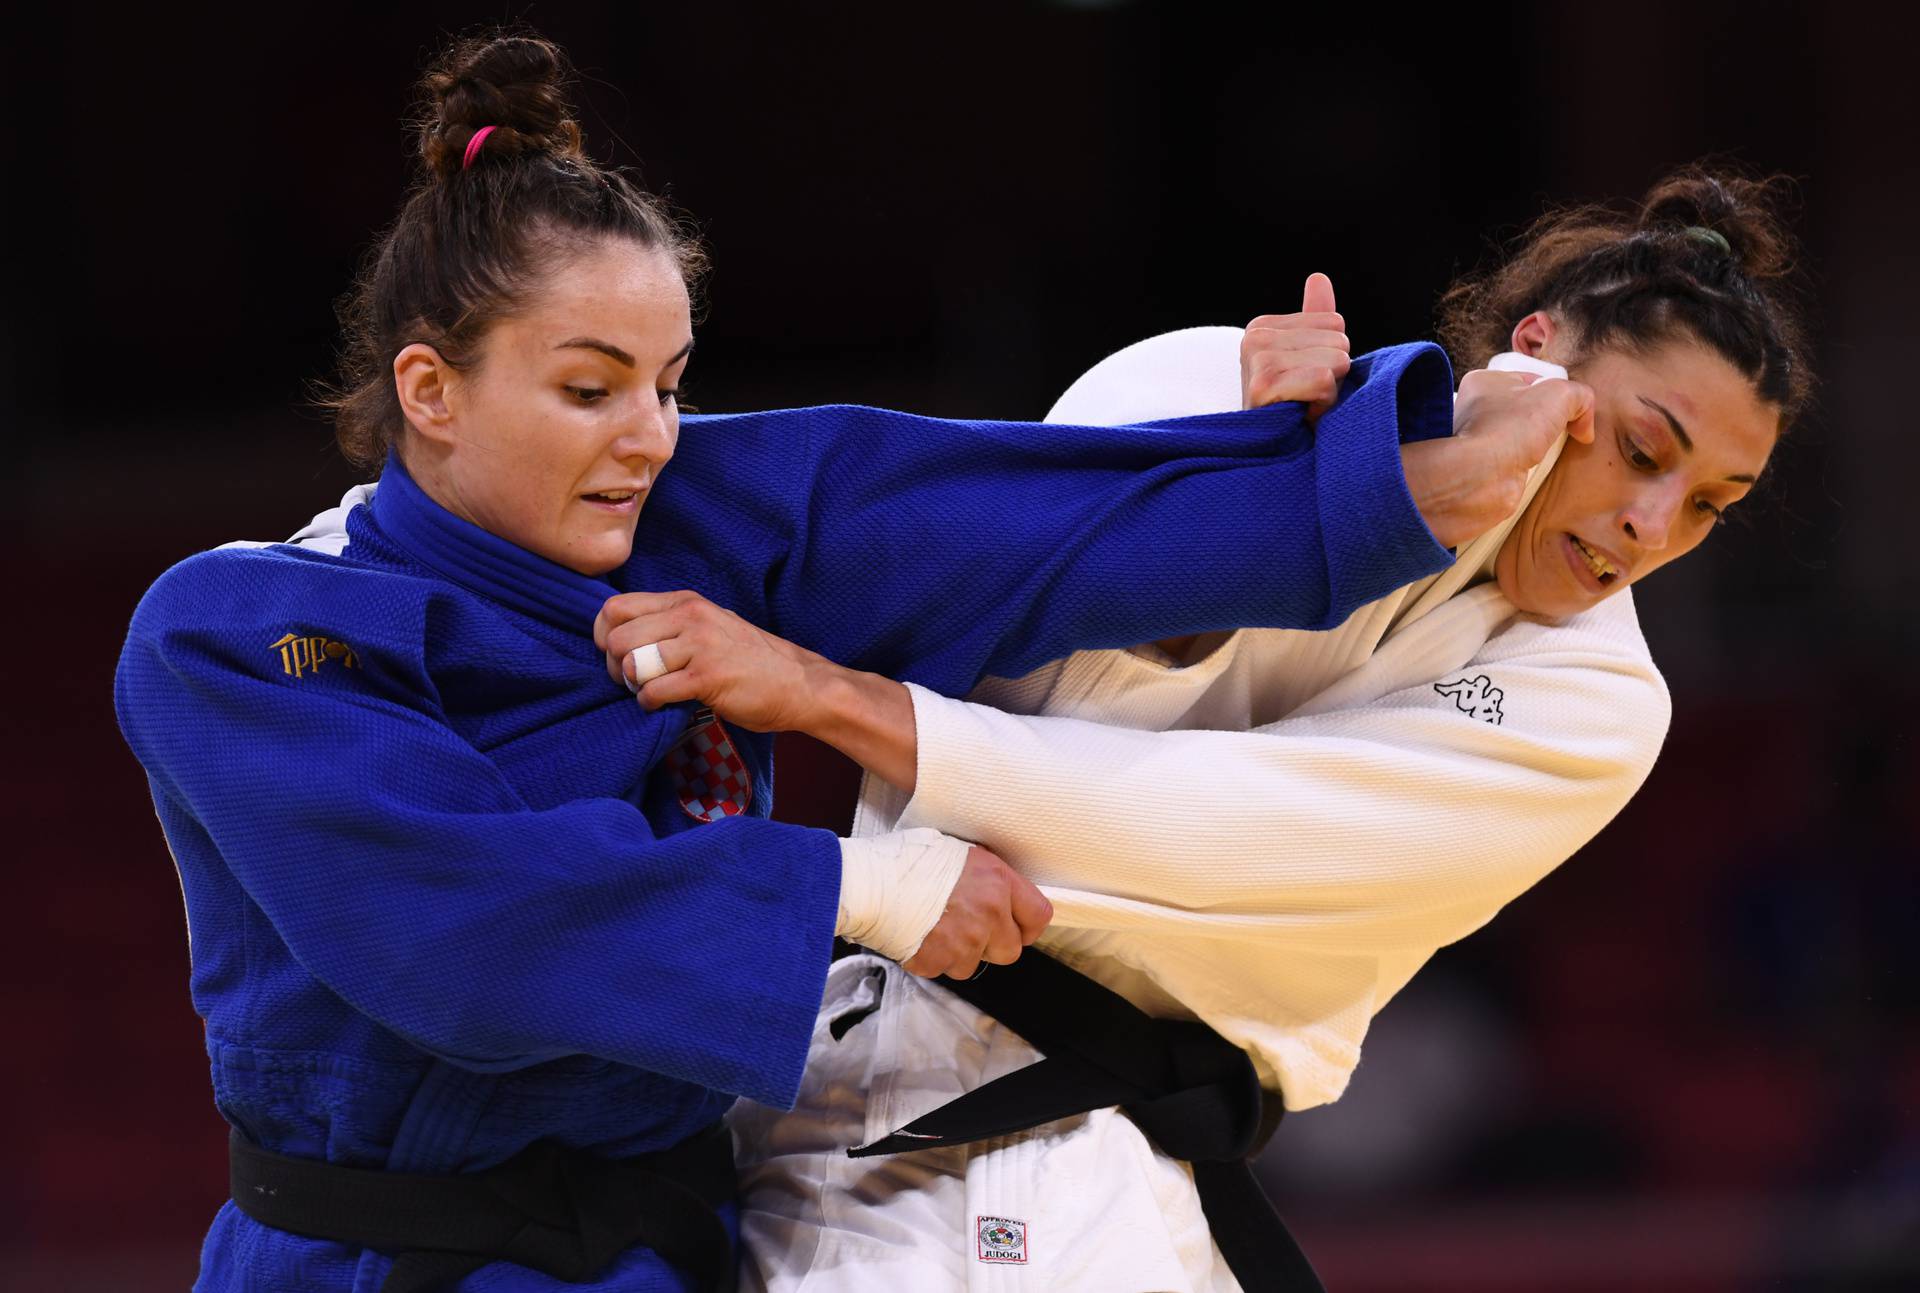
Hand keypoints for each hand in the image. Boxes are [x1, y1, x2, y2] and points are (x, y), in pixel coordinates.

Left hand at [593, 589, 828, 731]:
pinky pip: (654, 690)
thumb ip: (672, 623)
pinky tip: (664, 705)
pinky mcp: (707, 678)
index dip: (604, 635)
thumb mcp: (711, 625)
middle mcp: (691, 616)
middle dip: (615, 667)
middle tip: (633, 681)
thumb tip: (624, 637)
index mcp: (686, 601)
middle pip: (618, 637)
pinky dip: (650, 703)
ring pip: (632, 663)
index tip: (617, 656)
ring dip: (633, 686)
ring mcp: (700, 645)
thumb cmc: (750, 660)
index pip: (616, 607)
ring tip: (650, 691)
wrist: (799, 682)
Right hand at [902, 845, 1053, 979]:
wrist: (864, 880)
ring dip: (959, 953)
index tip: (1016, 927)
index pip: (1038, 916)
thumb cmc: (904, 858)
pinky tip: (918, 935)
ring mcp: (962, 943)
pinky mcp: (936, 962)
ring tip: (935, 926)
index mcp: (997, 882)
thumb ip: (987, 877)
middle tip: (968, 927)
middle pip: (1010, 951)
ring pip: (974, 964)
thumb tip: (1000, 893)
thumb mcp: (959, 853)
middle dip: (991, 944)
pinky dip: (933, 958)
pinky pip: (943, 970)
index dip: (1027, 925)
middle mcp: (987, 915)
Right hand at [1241, 272, 1349, 420]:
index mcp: (1262, 326)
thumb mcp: (1309, 357)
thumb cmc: (1295, 405)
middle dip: (1332, 373)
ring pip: (1335, 360)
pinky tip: (1302, 415)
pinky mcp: (1262, 386)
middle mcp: (1254, 337)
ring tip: (1303, 405)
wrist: (1275, 453)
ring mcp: (1256, 360)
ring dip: (1328, 390)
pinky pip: (1323, 380)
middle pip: (1339, 339)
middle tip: (1306, 396)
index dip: (1331, 356)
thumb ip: (1314, 318)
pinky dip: (1322, 403)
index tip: (1306, 379)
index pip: (1336, 322)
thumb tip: (1318, 277)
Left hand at [1402, 369, 1595, 549]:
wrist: (1483, 478)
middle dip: (1548, 421)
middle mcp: (1475, 410)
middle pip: (1526, 410)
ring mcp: (1479, 441)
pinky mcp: (1486, 469)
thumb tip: (1584, 425)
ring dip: (1541, 446)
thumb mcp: (1560, 394)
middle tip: (1564, 430)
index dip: (1553, 391)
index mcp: (1484, 382)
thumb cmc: (1511, 428)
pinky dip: (1531, 467)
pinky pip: (1517, 464)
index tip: (1567, 407)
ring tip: (1550, 451)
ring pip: (1523, 439)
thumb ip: (1581, 396)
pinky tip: (1538, 468)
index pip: (1529, 380)